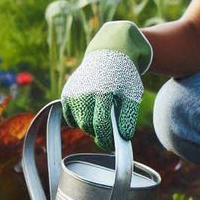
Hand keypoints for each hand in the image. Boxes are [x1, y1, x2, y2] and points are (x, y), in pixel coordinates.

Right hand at [61, 21, 153, 150]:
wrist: (110, 54)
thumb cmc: (124, 77)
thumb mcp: (132, 95)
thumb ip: (128, 117)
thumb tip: (124, 137)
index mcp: (103, 92)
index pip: (101, 125)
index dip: (106, 139)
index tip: (112, 145)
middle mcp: (84, 91)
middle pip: (87, 126)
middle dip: (98, 134)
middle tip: (108, 135)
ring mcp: (73, 92)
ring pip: (78, 123)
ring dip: (89, 127)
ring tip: (102, 119)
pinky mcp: (66, 93)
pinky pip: (70, 117)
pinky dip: (78, 120)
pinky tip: (90, 114)